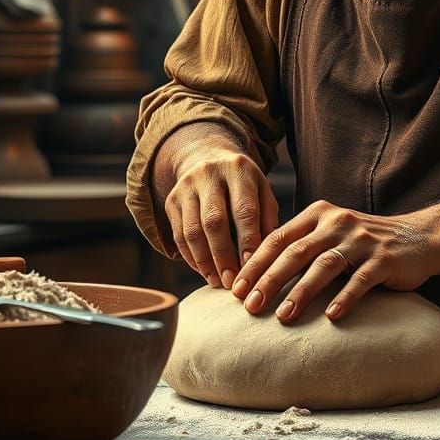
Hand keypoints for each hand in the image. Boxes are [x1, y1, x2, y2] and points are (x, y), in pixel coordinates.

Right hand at [164, 150, 278, 289]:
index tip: (251, 267)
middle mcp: (209, 173)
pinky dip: (191, 257)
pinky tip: (204, 271)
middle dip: (223, 256)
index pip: (244, 209)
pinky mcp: (171, 200)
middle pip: (214, 221)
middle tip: (231, 282)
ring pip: (192, 230)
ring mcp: (186, 186)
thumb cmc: (244, 184)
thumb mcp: (262, 191)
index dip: (247, 240)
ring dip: (205, 262)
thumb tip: (265, 257)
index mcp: (239, 169)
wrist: (208, 158)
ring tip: (217, 281)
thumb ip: (267, 220)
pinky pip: (178, 235)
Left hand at [229, 200, 439, 322]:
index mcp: (319, 214)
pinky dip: (345, 298)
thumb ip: (302, 245)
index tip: (235, 289)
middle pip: (296, 251)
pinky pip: (361, 280)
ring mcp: (362, 240)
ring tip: (283, 317)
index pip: (279, 237)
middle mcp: (338, 222)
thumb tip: (256, 275)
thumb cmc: (365, 242)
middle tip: (249, 306)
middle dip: (270, 279)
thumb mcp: (331, 234)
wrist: (419, 237)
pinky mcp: (385, 259)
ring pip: (325, 265)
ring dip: (301, 292)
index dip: (256, 263)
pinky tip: (332, 317)